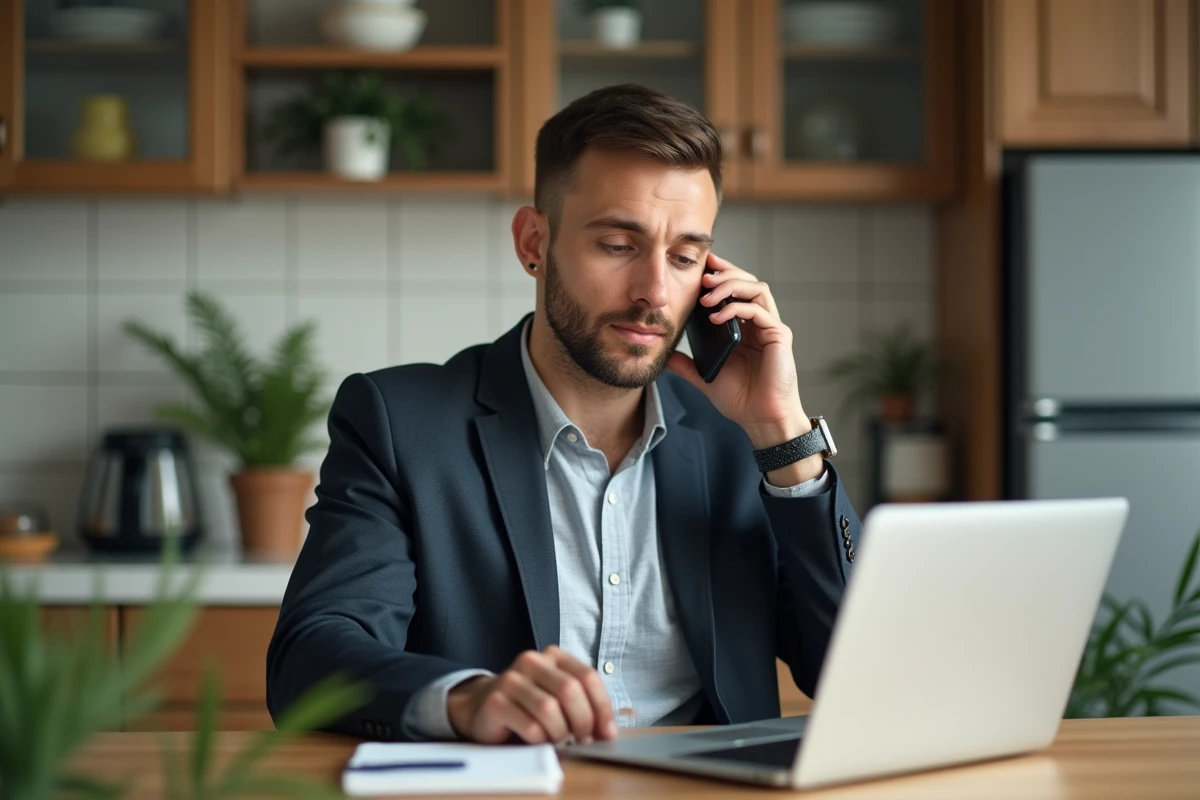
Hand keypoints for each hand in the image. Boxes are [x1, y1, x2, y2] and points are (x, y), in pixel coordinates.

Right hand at [446, 646, 617, 744]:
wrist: (482, 707)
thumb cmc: (528, 705)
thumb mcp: (558, 697)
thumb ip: (584, 705)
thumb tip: (610, 730)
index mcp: (553, 656)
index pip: (588, 676)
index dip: (602, 707)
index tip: (607, 733)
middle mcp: (532, 661)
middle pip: (570, 690)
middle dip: (583, 722)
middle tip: (583, 741)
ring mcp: (511, 679)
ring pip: (549, 709)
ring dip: (560, 733)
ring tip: (560, 741)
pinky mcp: (496, 702)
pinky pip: (529, 726)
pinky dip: (541, 740)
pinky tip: (539, 741)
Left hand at [667, 252, 810, 450]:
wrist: (760, 420)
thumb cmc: (741, 400)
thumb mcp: (705, 378)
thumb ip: (687, 365)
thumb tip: (664, 356)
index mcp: (745, 328)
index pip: (736, 290)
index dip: (720, 275)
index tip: (699, 268)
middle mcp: (760, 323)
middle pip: (748, 281)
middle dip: (725, 273)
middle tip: (703, 274)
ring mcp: (771, 327)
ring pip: (757, 288)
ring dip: (731, 285)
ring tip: (707, 294)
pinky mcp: (779, 336)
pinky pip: (758, 311)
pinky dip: (736, 308)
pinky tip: (716, 317)